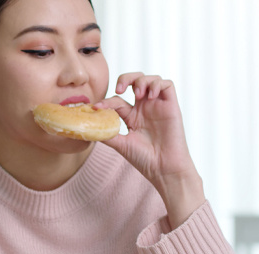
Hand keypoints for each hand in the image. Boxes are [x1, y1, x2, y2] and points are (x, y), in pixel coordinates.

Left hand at [95, 73, 204, 228]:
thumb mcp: (121, 144)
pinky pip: (167, 84)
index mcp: (132, 116)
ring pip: (150, 79)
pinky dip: (157, 84)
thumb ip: (106, 135)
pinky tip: (150, 96)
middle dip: (125, 78)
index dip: (107, 100)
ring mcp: (158, 106)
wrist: (164, 169)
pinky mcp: (171, 106)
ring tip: (138, 94)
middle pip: (135, 81)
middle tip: (120, 89)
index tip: (98, 108)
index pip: (117, 100)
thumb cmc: (145, 159)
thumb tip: (87, 129)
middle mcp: (145, 108)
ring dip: (142, 80)